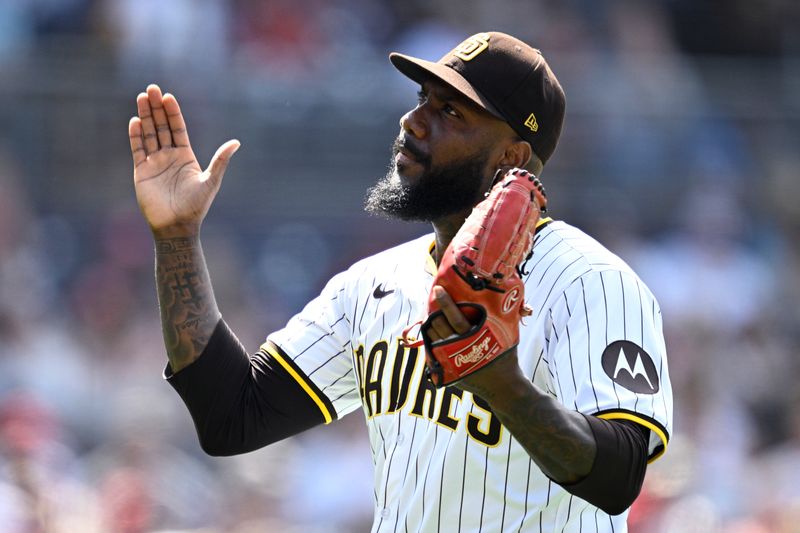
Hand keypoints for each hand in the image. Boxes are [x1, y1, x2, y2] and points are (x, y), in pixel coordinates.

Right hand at [129, 84, 239, 236]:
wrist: (177, 226)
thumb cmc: (196, 206)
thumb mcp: (211, 181)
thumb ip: (220, 160)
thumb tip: (237, 142)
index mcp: (186, 156)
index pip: (178, 128)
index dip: (173, 113)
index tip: (168, 96)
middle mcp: (169, 156)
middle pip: (162, 126)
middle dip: (156, 108)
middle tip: (151, 89)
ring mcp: (154, 163)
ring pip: (149, 134)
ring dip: (145, 116)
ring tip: (141, 97)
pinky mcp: (142, 172)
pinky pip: (137, 150)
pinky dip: (136, 136)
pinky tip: (135, 121)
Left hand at [426, 286, 525, 397]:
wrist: (503, 386)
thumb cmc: (506, 357)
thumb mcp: (507, 335)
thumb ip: (504, 317)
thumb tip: (507, 295)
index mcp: (475, 338)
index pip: (455, 317)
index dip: (445, 302)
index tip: (438, 289)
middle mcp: (460, 349)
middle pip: (439, 325)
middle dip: (434, 312)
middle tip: (433, 301)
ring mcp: (451, 361)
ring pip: (433, 336)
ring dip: (430, 324)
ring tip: (432, 315)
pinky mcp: (446, 371)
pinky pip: (431, 351)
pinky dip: (431, 340)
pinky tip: (433, 332)